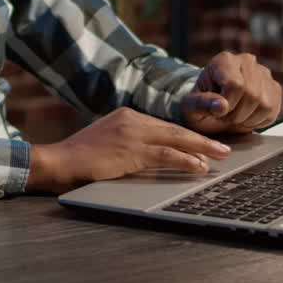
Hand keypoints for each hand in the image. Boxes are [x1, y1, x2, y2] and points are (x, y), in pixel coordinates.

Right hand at [26, 107, 231, 194]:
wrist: (58, 161)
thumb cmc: (80, 158)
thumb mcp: (108, 142)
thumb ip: (129, 142)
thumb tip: (153, 153)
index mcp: (127, 116)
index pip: (164, 126)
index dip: (187, 135)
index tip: (204, 142)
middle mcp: (132, 120)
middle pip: (175, 129)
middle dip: (202, 139)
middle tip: (223, 148)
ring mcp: (132, 134)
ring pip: (175, 139)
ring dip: (201, 148)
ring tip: (219, 157)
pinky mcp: (131, 151)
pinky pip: (165, 155)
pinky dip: (185, 160)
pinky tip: (199, 166)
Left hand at [181, 51, 281, 134]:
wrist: (213, 110)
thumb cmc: (200, 107)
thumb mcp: (190, 108)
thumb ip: (201, 104)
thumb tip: (221, 106)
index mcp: (224, 60)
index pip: (235, 85)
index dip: (227, 105)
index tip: (217, 111)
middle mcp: (247, 61)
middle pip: (252, 95)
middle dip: (237, 114)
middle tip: (225, 116)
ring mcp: (263, 73)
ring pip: (265, 104)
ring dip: (248, 119)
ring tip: (235, 116)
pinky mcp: (274, 88)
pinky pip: (273, 111)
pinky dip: (259, 121)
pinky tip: (246, 117)